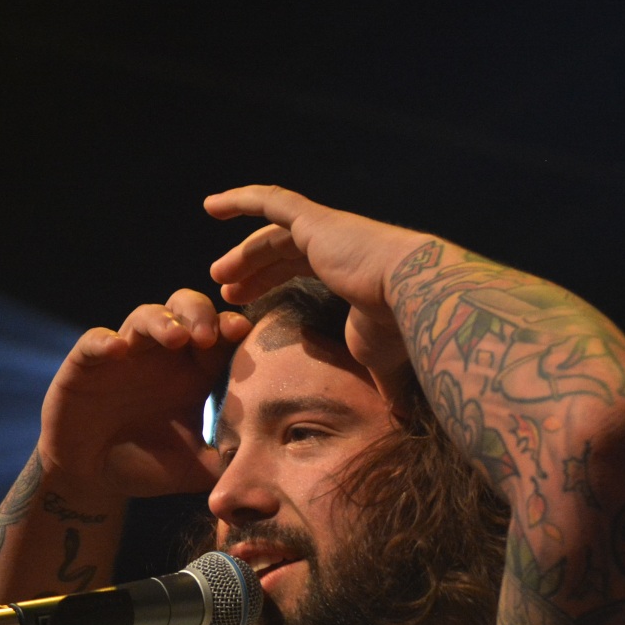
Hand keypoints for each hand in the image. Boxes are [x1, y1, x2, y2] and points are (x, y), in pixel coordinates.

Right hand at [38, 289, 250, 499]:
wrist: (92, 476)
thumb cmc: (146, 464)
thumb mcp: (193, 470)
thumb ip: (227, 469)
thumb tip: (267, 484)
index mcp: (194, 372)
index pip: (219, 336)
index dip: (231, 327)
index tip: (244, 330)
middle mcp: (162, 355)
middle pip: (186, 309)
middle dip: (201, 313)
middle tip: (210, 335)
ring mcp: (125, 354)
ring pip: (145, 316)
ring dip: (163, 320)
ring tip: (177, 336)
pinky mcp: (86, 364)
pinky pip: (95, 341)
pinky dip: (106, 341)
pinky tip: (118, 349)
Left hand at [204, 185, 429, 397]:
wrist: (415, 295)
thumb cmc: (399, 329)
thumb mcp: (378, 360)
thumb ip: (381, 383)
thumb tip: (400, 425)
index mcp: (349, 269)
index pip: (302, 267)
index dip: (272, 282)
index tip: (244, 304)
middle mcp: (338, 243)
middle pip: (283, 251)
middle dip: (253, 270)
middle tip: (226, 292)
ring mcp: (325, 228)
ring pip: (272, 235)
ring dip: (243, 254)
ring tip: (217, 276)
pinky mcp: (314, 220)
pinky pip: (271, 201)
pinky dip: (241, 199)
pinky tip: (210, 206)